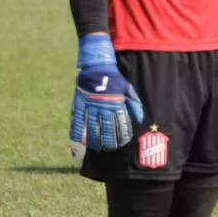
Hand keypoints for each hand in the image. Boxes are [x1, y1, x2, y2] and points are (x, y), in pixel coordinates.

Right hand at [69, 34, 143, 151]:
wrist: (98, 67)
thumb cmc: (115, 79)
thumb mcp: (128, 89)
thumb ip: (134, 104)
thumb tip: (140, 119)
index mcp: (116, 103)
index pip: (120, 123)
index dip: (121, 134)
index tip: (122, 143)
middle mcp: (103, 106)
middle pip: (106, 128)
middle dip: (108, 140)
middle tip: (110, 149)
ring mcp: (90, 106)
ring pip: (92, 126)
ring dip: (95, 139)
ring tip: (97, 148)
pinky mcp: (79, 104)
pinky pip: (78, 120)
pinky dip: (77, 131)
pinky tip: (80, 140)